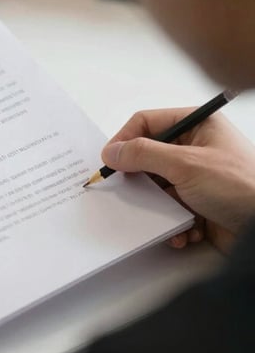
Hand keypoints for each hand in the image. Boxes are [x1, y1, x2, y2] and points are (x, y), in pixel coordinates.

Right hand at [102, 108, 254, 251]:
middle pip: (148, 155)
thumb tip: (112, 151)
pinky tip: (187, 230)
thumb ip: (143, 154)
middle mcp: (196, 147)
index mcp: (197, 125)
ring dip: (158, 205)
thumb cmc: (242, 187)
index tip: (110, 160)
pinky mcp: (200, 202)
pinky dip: (173, 222)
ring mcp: (198, 176)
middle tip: (128, 190)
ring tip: (168, 214)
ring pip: (157, 186)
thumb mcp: (186, 164)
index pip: (146, 122)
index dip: (124, 139)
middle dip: (140, 178)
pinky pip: (171, 208)